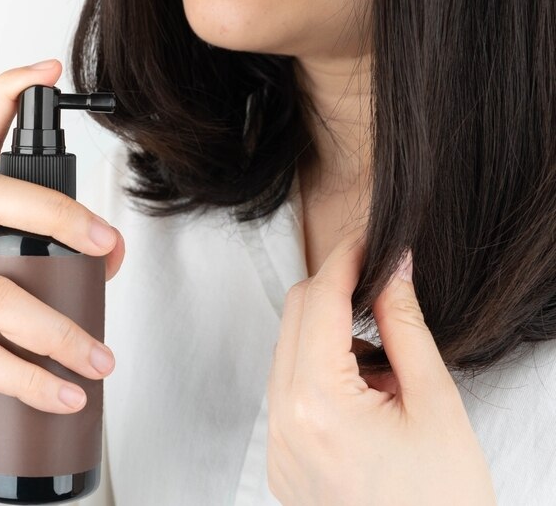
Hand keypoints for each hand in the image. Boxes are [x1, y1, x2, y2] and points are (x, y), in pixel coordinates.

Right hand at [0, 59, 124, 503]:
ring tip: (99, 363)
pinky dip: (31, 379)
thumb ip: (60, 269)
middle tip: (103, 245)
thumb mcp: (19, 304)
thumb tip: (113, 247)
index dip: (5, 99)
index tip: (48, 72)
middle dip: (54, 212)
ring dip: (58, 330)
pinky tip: (64, 396)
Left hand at [265, 231, 495, 505]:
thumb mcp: (435, 404)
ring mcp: (278, 448)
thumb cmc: (443, 500)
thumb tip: (393, 267)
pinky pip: (289, 395)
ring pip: (287, 355)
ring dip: (327, 337)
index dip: (344, 260)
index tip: (368, 242)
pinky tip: (366, 398)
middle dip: (331, 293)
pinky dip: (319, 377)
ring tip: (386, 368)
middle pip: (291, 319)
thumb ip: (405, 327)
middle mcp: (284, 424)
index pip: (316, 301)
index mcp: (317, 404)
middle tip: (380, 287)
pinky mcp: (283, 464)